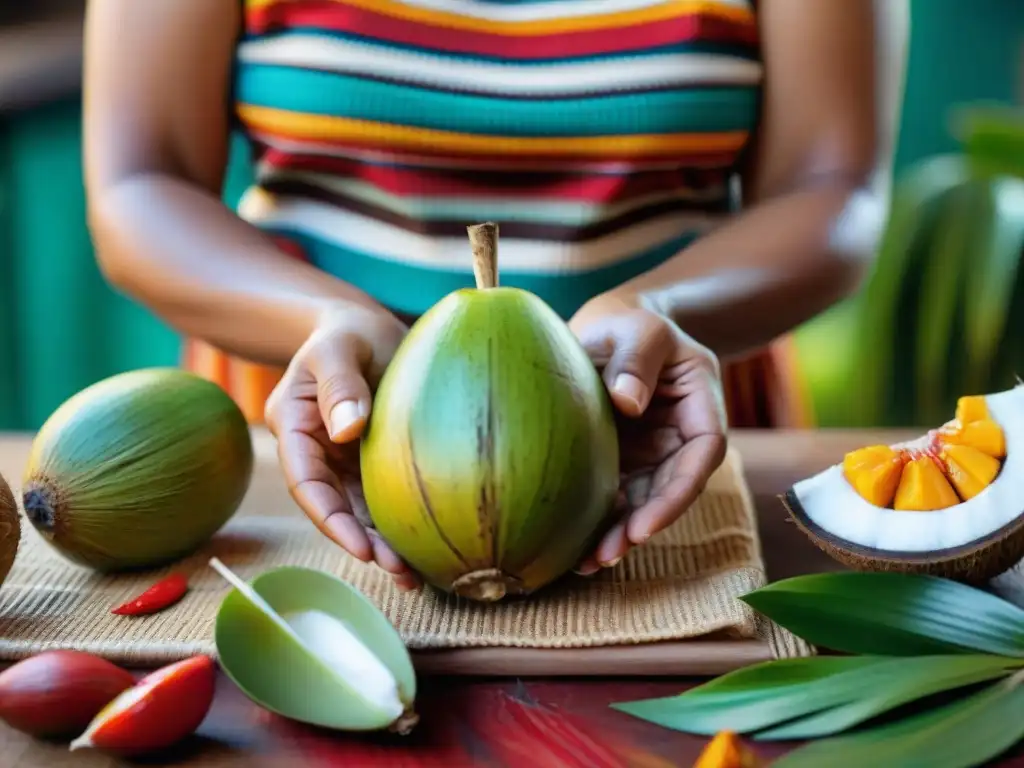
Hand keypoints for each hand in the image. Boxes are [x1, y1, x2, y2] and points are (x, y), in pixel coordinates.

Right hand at [264, 305, 421, 589]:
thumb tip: (349, 429)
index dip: (331, 519)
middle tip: (400, 571)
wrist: (367, 327)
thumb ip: (339, 382)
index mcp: (296, 426)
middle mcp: (318, 451)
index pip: (307, 483)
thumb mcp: (338, 347)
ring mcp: (345, 459)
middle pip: (336, 507)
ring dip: (385, 543)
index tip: (362, 548)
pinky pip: (384, 497)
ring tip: (416, 576)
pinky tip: (427, 548)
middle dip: (364, 543)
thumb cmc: (347, 330)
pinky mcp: (374, 460)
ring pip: (361, 510)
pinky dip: (400, 523)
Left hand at [568, 293, 727, 573]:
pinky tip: (573, 548)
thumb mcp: (639, 327)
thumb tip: (626, 402)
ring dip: (619, 534)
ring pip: (643, 501)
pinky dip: (600, 521)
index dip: (677, 494)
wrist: (607, 328)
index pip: (702, 455)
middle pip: (671, 489)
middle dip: (643, 526)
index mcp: (700, 405)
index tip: (646, 523)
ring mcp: (652, 453)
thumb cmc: (630, 322)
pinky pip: (616, 495)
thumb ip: (637, 357)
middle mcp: (680, 437)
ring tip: (587, 563)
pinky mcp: (622, 461)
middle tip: (607, 554)